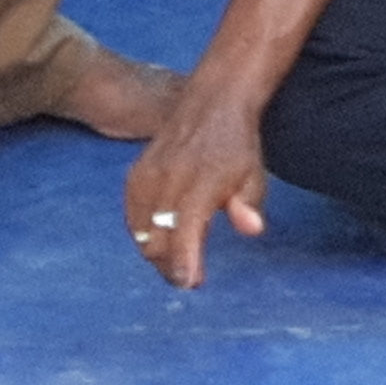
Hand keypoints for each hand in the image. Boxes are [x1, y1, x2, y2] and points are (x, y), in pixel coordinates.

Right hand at [126, 83, 274, 289]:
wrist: (213, 101)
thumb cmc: (237, 144)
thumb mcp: (253, 173)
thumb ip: (249, 204)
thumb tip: (251, 229)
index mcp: (200, 182)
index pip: (183, 232)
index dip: (183, 263)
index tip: (189, 282)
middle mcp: (169, 179)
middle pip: (157, 240)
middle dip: (170, 265)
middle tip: (189, 276)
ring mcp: (148, 175)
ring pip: (140, 231)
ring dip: (156, 251)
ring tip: (176, 258)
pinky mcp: (136, 173)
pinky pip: (132, 214)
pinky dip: (142, 232)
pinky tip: (158, 237)